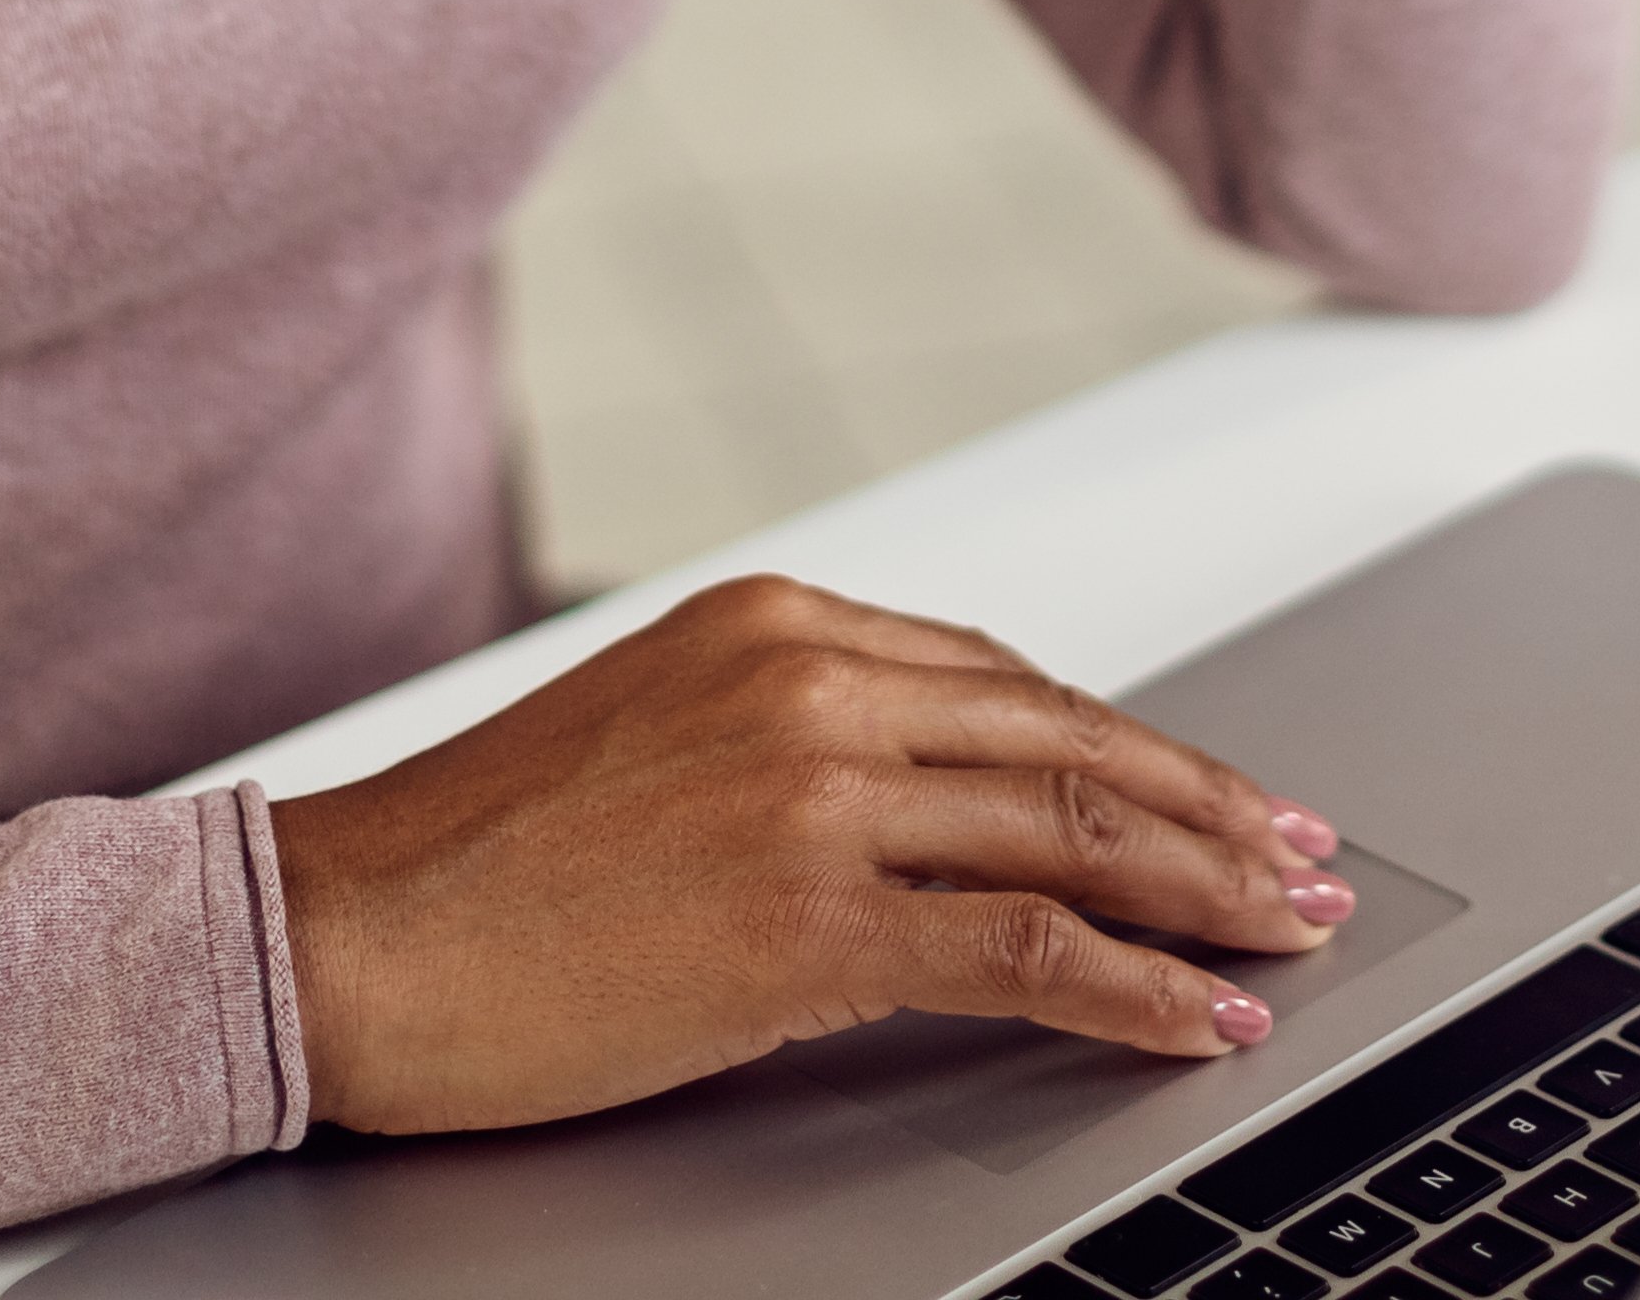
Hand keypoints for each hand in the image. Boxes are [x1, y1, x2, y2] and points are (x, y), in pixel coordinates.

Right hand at [264, 573, 1353, 1134]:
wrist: (336, 935)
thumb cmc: (467, 862)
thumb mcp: (646, 738)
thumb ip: (786, 737)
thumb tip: (924, 798)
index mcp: (773, 622)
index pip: (1002, 680)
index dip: (1125, 741)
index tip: (1207, 788)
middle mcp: (809, 681)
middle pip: (1066, 741)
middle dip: (1207, 806)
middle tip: (1303, 853)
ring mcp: (815, 795)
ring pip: (1069, 830)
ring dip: (1204, 887)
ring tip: (1285, 930)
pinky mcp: (807, 922)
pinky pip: (1022, 950)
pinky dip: (1132, 986)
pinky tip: (1191, 1017)